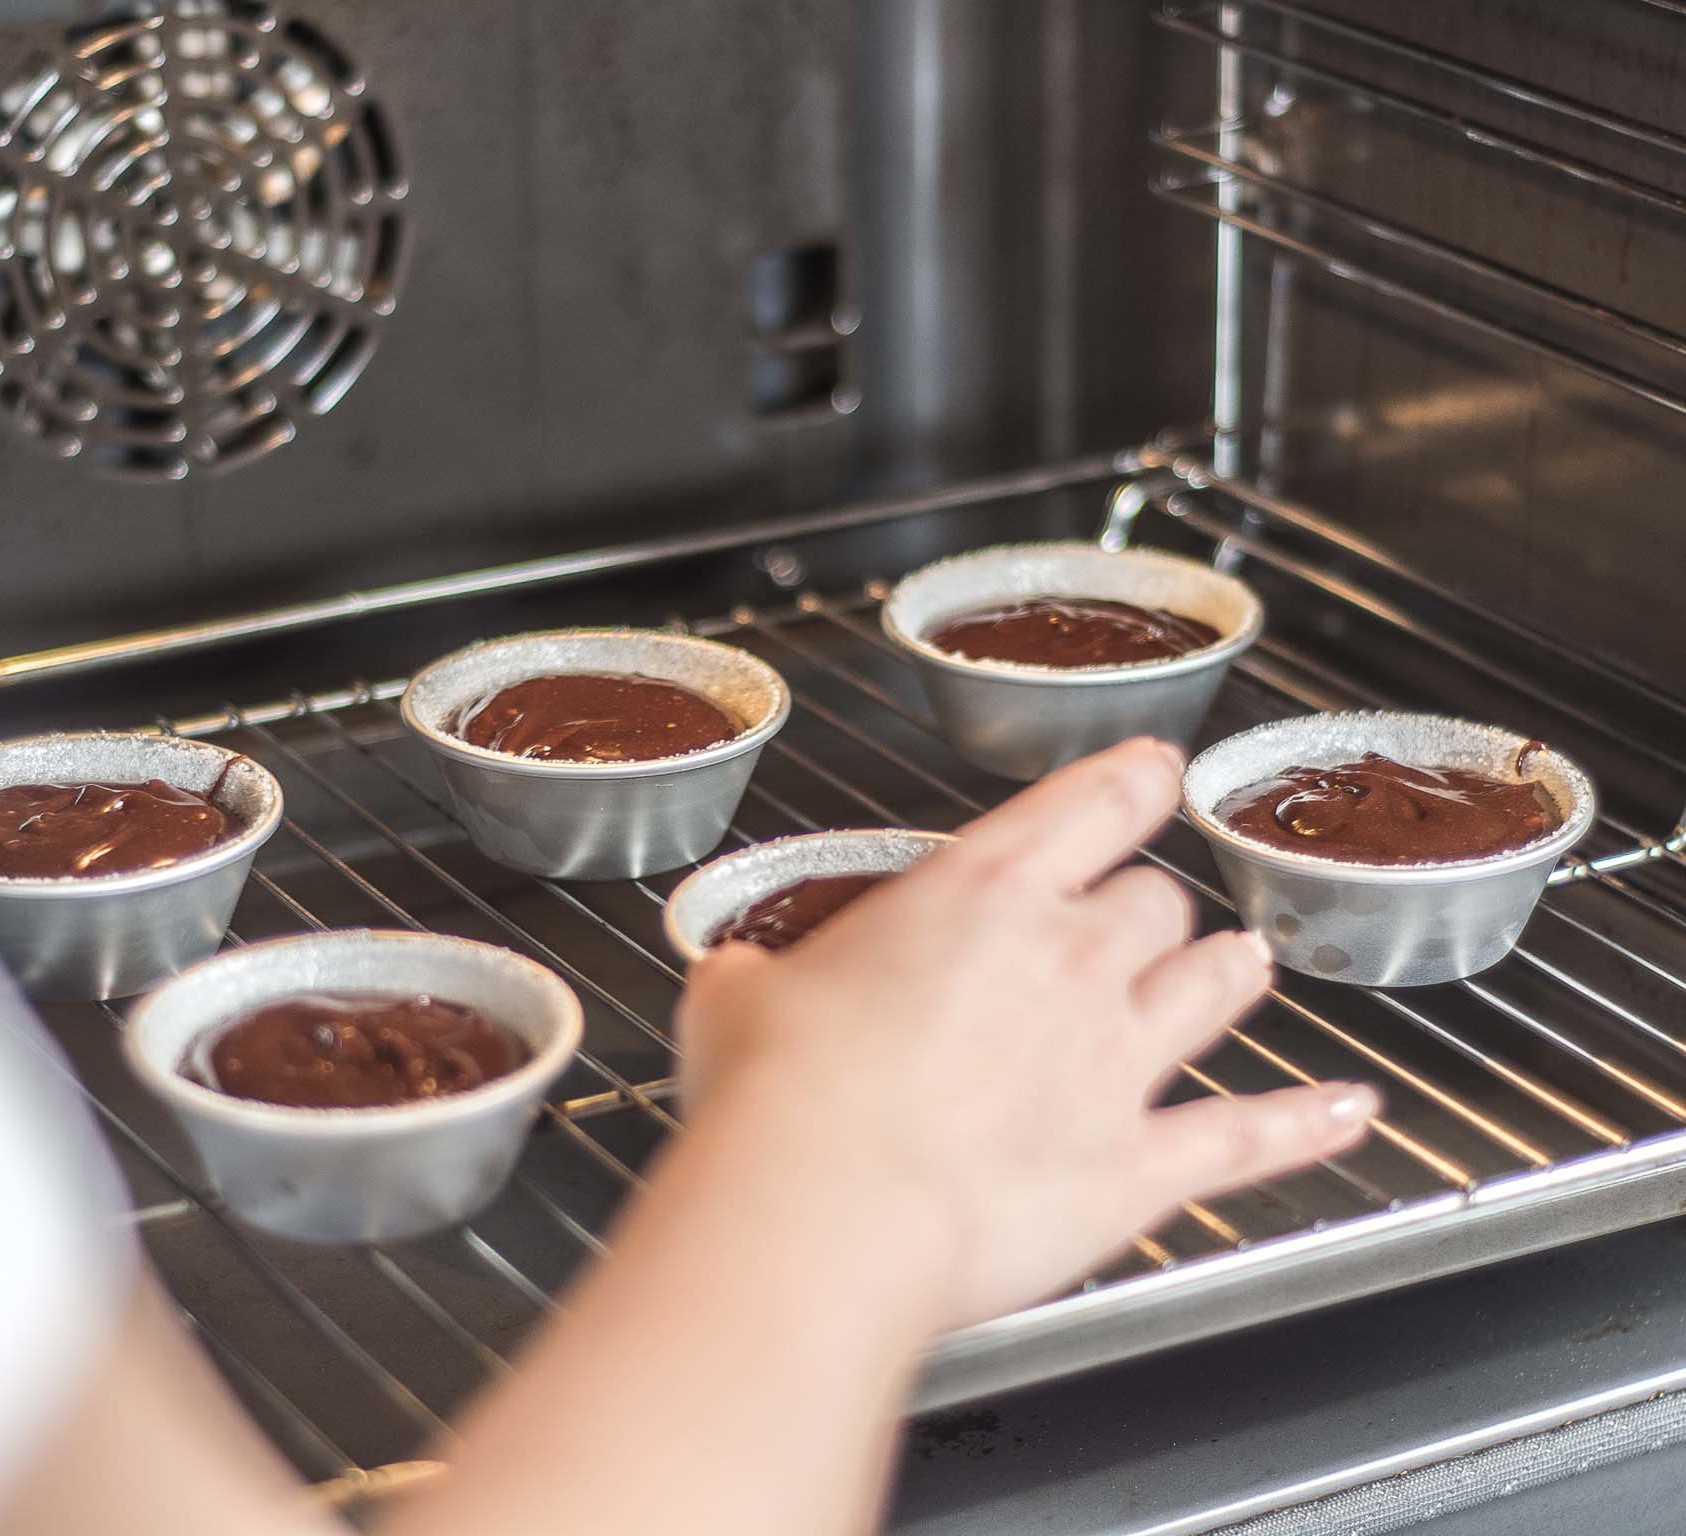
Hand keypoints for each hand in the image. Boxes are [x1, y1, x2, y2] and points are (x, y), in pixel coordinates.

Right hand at [675, 737, 1376, 1333]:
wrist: (825, 1209)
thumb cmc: (782, 1097)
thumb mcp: (737, 999)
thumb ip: (753, 978)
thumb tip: (733, 981)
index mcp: (977, 896)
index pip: (1090, 806)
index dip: (1133, 782)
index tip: (1154, 772)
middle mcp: (1067, 962)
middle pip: (1154, 902)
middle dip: (1149, 906)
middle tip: (1135, 916)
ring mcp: (1116, 1063)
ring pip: (1214, 986)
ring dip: (1229, 972)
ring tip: (1244, 965)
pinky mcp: (1138, 1166)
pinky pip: (1248, 1136)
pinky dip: (1309, 1125)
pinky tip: (1352, 1113)